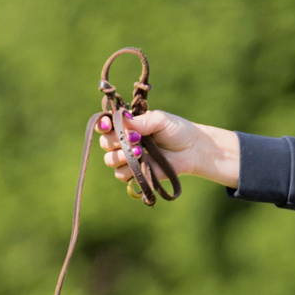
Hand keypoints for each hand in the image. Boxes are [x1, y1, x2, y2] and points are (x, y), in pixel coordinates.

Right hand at [96, 108, 241, 190]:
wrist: (193, 150)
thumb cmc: (177, 131)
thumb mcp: (160, 120)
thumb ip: (141, 122)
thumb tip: (123, 121)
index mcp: (128, 125)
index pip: (105, 124)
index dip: (102, 125)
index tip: (108, 125)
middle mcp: (125, 141)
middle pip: (105, 143)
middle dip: (115, 141)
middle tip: (136, 139)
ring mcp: (129, 158)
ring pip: (110, 160)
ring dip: (120, 156)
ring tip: (139, 152)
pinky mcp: (136, 173)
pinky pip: (121, 174)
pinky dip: (128, 169)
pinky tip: (141, 162)